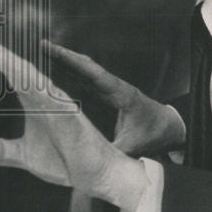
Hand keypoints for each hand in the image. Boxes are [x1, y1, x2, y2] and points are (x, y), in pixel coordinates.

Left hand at [0, 37, 147, 211]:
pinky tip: (29, 82)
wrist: (96, 176)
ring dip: (19, 69)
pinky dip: (42, 92)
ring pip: (37, 83)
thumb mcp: (23, 155)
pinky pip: (55, 101)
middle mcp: (48, 99)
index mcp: (37, 103)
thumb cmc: (65, 160)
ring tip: (0, 54)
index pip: (16, 77)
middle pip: (24, 73)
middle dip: (5, 57)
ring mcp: (61, 107)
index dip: (0, 60)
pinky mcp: (72, 118)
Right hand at [44, 40, 185, 156]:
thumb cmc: (154, 134)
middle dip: (63, 55)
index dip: (72, 62)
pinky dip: (69, 73)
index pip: (92, 73)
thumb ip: (114, 153)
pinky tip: (55, 71)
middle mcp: (112, 86)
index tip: (55, 51)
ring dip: (64, 62)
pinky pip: (85, 80)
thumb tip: (92, 165)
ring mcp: (108, 88)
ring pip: (83, 70)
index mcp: (119, 92)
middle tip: (41, 46)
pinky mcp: (105, 94)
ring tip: (43, 53)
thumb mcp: (134, 146)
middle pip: (84, 65)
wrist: (170, 128)